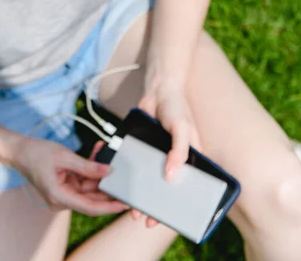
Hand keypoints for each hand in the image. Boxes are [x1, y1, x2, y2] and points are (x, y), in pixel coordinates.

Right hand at [14, 136, 128, 215]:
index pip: (90, 207)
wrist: (20, 151)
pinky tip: (97, 153)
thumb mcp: (65, 156)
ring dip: (98, 171)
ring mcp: (64, 193)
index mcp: (59, 197)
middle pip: (91, 197)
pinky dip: (90, 168)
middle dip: (107, 185)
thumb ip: (87, 166)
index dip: (109, 206)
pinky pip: (82, 179)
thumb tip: (108, 171)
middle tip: (124, 176)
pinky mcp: (65, 185)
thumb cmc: (37, 153)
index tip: (124, 203)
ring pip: (88, 186)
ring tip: (106, 153)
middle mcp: (62, 199)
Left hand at [133, 86, 201, 227]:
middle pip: (164, 189)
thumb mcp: (182, 129)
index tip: (166, 220)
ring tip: (128, 207)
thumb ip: (179, 152)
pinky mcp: (142, 149)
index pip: (185, 188)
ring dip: (139, 194)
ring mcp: (157, 156)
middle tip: (141, 218)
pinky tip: (121, 185)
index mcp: (189, 160)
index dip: (177, 205)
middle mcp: (173, 161)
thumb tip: (171, 176)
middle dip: (154, 205)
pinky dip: (130, 176)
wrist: (157, 89)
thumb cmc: (176, 107)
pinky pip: (136, 165)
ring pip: (148, 180)